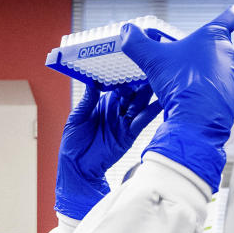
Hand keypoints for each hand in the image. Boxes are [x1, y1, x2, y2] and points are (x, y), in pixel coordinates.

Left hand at [55, 82, 162, 219]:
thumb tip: (92, 82)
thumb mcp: (77, 118)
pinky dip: (151, 112)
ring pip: (138, 105)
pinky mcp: (129, 135)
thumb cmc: (73, 143)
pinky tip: (160, 102)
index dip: (123, 78)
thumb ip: (87, 101)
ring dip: (147, 94)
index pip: (116, 87)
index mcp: (103, 105)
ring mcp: (123, 123)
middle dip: (139, 83)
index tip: (130, 65)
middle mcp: (115, 112)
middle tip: (148, 69)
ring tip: (157, 80)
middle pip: (131, 94)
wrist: (77, 167)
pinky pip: (141, 121)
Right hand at [120, 3, 233, 190]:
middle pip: (221, 44)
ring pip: (228, 62)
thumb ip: (136, 43)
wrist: (196, 116)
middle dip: (207, 50)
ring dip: (217, 66)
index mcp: (212, 35)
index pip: (227, 18)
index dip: (233, 12)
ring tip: (200, 76)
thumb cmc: (177, 82)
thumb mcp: (151, 59)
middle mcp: (229, 50)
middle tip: (189, 61)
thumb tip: (125, 30)